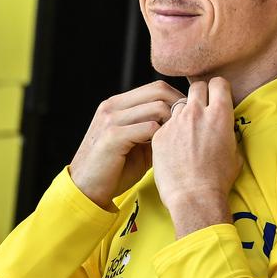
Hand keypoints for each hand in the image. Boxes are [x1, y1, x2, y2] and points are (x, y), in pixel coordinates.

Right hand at [70, 81, 184, 208]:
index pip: (156, 87)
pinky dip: (161, 136)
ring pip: (157, 107)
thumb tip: (183, 119)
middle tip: (188, 125)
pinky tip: (163, 149)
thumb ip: (155, 127)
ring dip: (172, 122)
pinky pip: (149, 127)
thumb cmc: (116, 168)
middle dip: (179, 106)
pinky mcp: (112, 136)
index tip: (189, 116)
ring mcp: (111, 119)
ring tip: (175, 139)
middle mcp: (112, 106)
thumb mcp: (138, 142)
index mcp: (117, 104)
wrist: (87, 190)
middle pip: (159, 91)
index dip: (177, 98)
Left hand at [151, 78, 242, 237]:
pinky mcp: (160, 134)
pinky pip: (166, 123)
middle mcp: (197, 113)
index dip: (218, 89)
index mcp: (220, 114)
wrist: (194, 197)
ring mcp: (176, 122)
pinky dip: (171, 130)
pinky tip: (175, 147)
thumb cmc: (219, 178)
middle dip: (200, 94)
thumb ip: (229, 133)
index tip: (217, 97)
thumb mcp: (235, 152)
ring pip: (179, 105)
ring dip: (185, 112)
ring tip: (187, 132)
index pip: (218, 83)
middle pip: (197, 86)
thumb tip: (226, 128)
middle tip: (201, 109)